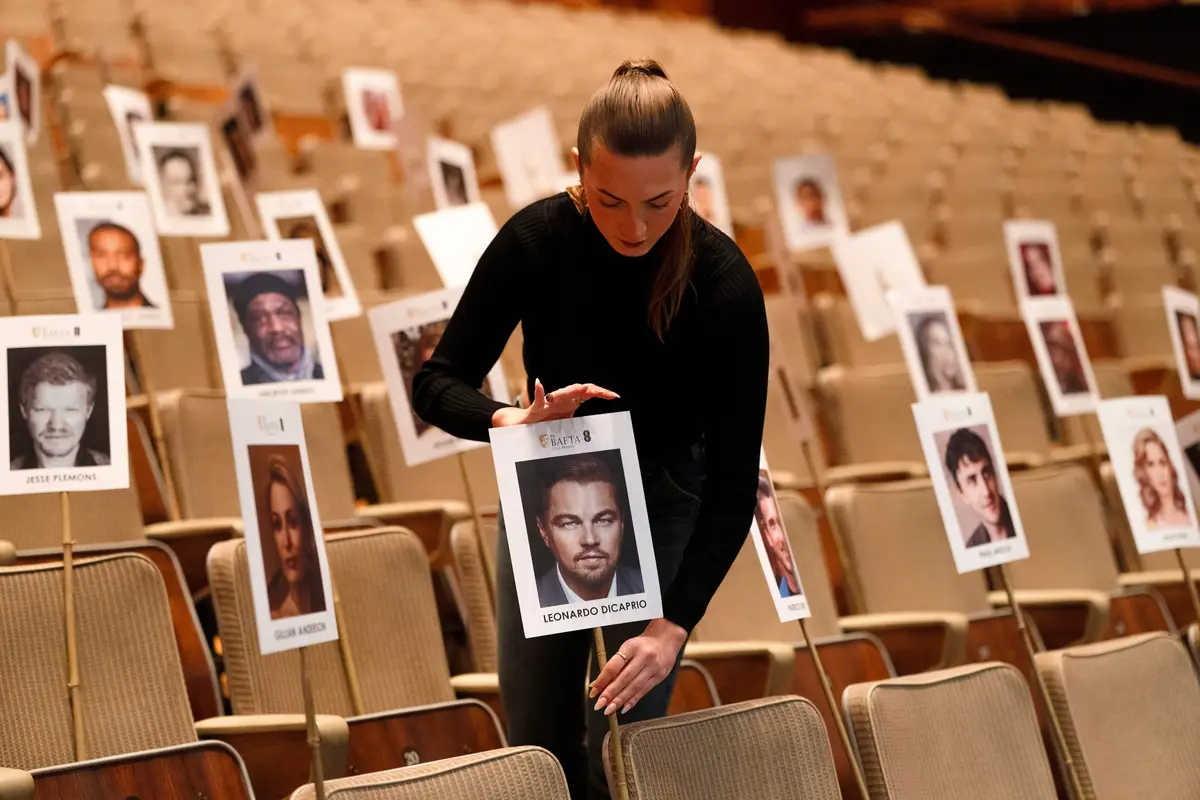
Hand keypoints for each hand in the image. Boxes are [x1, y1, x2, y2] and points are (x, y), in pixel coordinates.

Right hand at [491, 378, 618, 426]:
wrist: (521, 425)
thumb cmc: (542, 425)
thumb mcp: (563, 428)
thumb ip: (576, 430)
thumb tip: (594, 441)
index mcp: (569, 404)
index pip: (588, 394)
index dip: (601, 393)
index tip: (614, 396)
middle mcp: (560, 400)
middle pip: (580, 391)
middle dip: (595, 391)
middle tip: (608, 394)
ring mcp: (548, 404)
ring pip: (563, 393)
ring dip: (573, 390)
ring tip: (585, 388)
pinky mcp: (535, 409)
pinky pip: (538, 400)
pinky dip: (538, 391)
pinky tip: (538, 383)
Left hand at [589, 618, 686, 715]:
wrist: (666, 639)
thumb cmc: (643, 644)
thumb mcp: (627, 647)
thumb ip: (614, 665)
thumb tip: (598, 683)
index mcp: (632, 646)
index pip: (614, 665)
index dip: (602, 680)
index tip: (594, 690)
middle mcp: (644, 657)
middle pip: (624, 678)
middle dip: (610, 693)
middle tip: (600, 704)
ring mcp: (653, 667)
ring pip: (634, 687)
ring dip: (620, 700)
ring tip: (609, 709)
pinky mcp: (660, 676)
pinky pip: (644, 691)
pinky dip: (633, 700)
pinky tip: (624, 707)